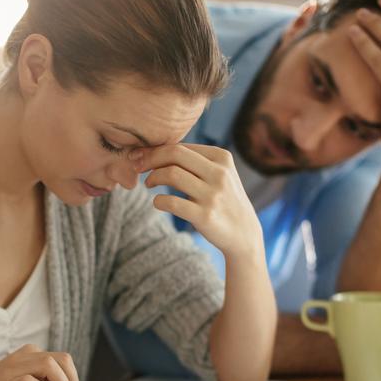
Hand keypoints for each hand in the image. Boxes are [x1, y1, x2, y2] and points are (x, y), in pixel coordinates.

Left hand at [132, 144, 261, 257]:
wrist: (243, 233)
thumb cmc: (223, 200)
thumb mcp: (218, 174)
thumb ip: (194, 161)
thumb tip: (154, 149)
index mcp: (222, 157)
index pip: (181, 146)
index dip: (155, 150)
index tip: (140, 156)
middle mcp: (219, 173)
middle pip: (175, 154)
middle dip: (150, 158)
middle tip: (137, 166)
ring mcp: (213, 195)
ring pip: (171, 174)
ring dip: (153, 177)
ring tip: (148, 184)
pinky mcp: (205, 216)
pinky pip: (171, 202)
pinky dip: (158, 200)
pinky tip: (158, 202)